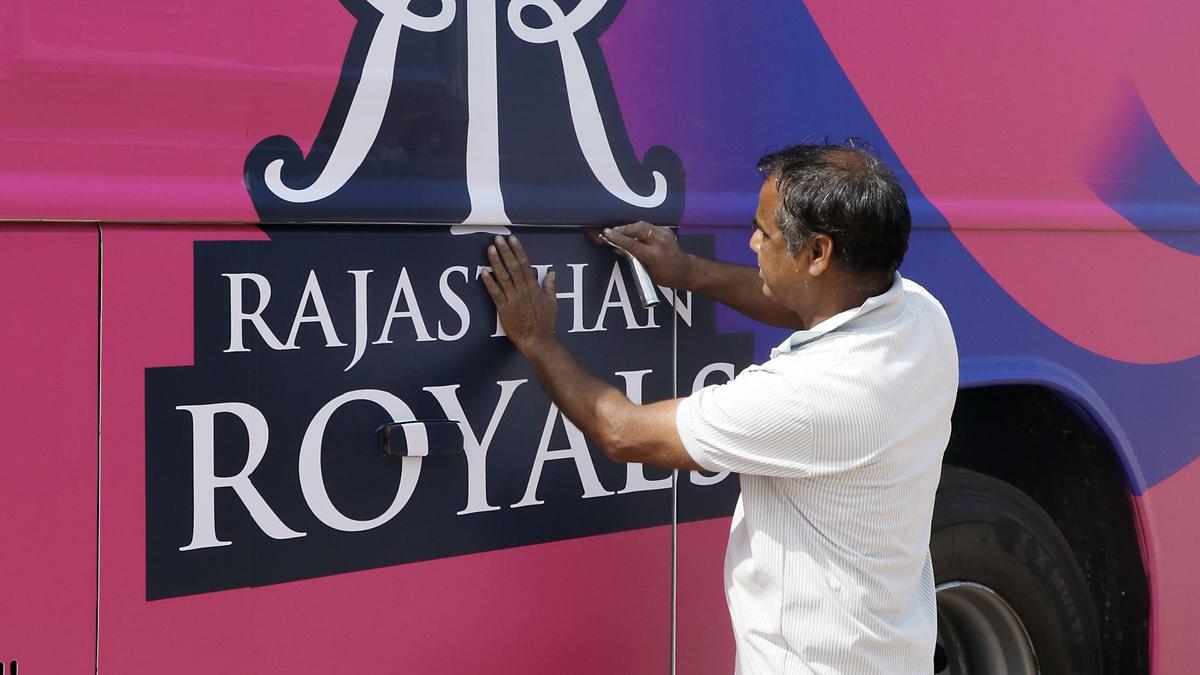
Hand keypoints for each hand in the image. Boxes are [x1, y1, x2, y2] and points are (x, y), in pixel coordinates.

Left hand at [482, 235, 556, 352]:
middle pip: (512, 267)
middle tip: (498, 239)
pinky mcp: (504, 309)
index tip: (512, 239)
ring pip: (503, 276)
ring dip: (496, 262)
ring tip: (490, 249)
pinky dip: (489, 282)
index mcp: (534, 287)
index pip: (525, 264)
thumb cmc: (544, 323)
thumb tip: (551, 273)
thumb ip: (550, 287)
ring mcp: (513, 299)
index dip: (518, 251)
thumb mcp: (552, 303)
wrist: (537, 340)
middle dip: (505, 251)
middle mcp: (523, 290)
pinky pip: (495, 293)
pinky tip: (483, 272)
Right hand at [598, 221, 693, 288]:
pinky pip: (649, 226)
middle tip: (612, 231)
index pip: (632, 244)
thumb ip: (633, 259)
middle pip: (638, 229)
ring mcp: (664, 235)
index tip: (607, 234)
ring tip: (620, 231)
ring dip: (630, 227)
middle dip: (623, 228)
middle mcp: (660, 242)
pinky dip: (639, 228)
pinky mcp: (666, 230)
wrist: (686, 270)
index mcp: (654, 256)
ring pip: (643, 225)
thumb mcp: (647, 271)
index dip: (618, 238)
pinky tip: (634, 232)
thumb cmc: (667, 276)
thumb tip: (618, 249)